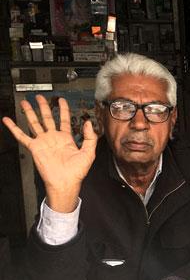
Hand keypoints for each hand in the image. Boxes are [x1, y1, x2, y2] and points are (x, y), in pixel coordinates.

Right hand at [1, 95, 97, 212]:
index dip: (63, 109)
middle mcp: (53, 138)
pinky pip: (22, 136)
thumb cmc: (77, 172)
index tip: (61, 100)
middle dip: (44, 106)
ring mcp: (43, 142)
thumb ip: (90, 137)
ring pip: (34, 123)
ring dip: (30, 112)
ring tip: (26, 103)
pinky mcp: (34, 148)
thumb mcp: (89, 153)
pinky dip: (14, 128)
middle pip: (47, 118)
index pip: (64, 119)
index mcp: (66, 139)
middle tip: (40, 97)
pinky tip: (8, 120)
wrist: (65, 182)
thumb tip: (89, 123)